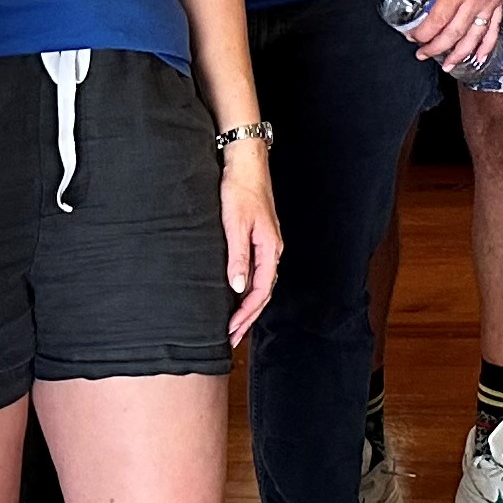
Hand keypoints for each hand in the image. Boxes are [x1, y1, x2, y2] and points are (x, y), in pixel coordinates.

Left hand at [219, 139, 280, 346]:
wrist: (246, 163)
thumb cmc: (241, 190)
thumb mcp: (236, 225)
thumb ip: (238, 257)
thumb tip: (239, 288)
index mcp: (270, 249)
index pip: (261, 292)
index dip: (245, 314)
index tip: (230, 331)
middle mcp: (271, 250)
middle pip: (263, 293)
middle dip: (248, 318)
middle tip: (231, 339)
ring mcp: (266, 244)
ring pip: (261, 284)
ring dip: (248, 307)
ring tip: (233, 325)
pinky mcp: (258, 238)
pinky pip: (256, 272)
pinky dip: (247, 290)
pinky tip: (236, 295)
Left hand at [410, 0, 502, 75]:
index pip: (437, 20)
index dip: (423, 33)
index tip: (412, 37)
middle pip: (455, 34)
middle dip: (436, 48)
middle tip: (422, 53)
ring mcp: (490, 1)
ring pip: (475, 37)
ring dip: (460, 54)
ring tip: (447, 65)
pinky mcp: (498, 0)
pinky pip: (494, 29)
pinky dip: (486, 46)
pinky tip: (478, 57)